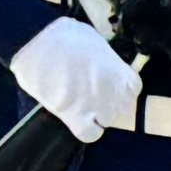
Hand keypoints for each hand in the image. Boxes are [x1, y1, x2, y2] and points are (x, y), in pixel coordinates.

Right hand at [8, 13, 140, 142]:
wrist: (38, 43)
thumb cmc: (67, 35)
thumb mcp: (96, 43)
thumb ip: (106, 61)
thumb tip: (103, 66)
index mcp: (123, 74)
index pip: (132, 90)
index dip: (119, 88)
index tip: (107, 84)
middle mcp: (116, 94)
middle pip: (121, 107)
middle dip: (108, 101)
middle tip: (89, 92)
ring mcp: (98, 108)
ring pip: (106, 121)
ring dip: (95, 115)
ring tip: (78, 102)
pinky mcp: (76, 119)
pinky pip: (90, 134)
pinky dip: (85, 130)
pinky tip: (76, 119)